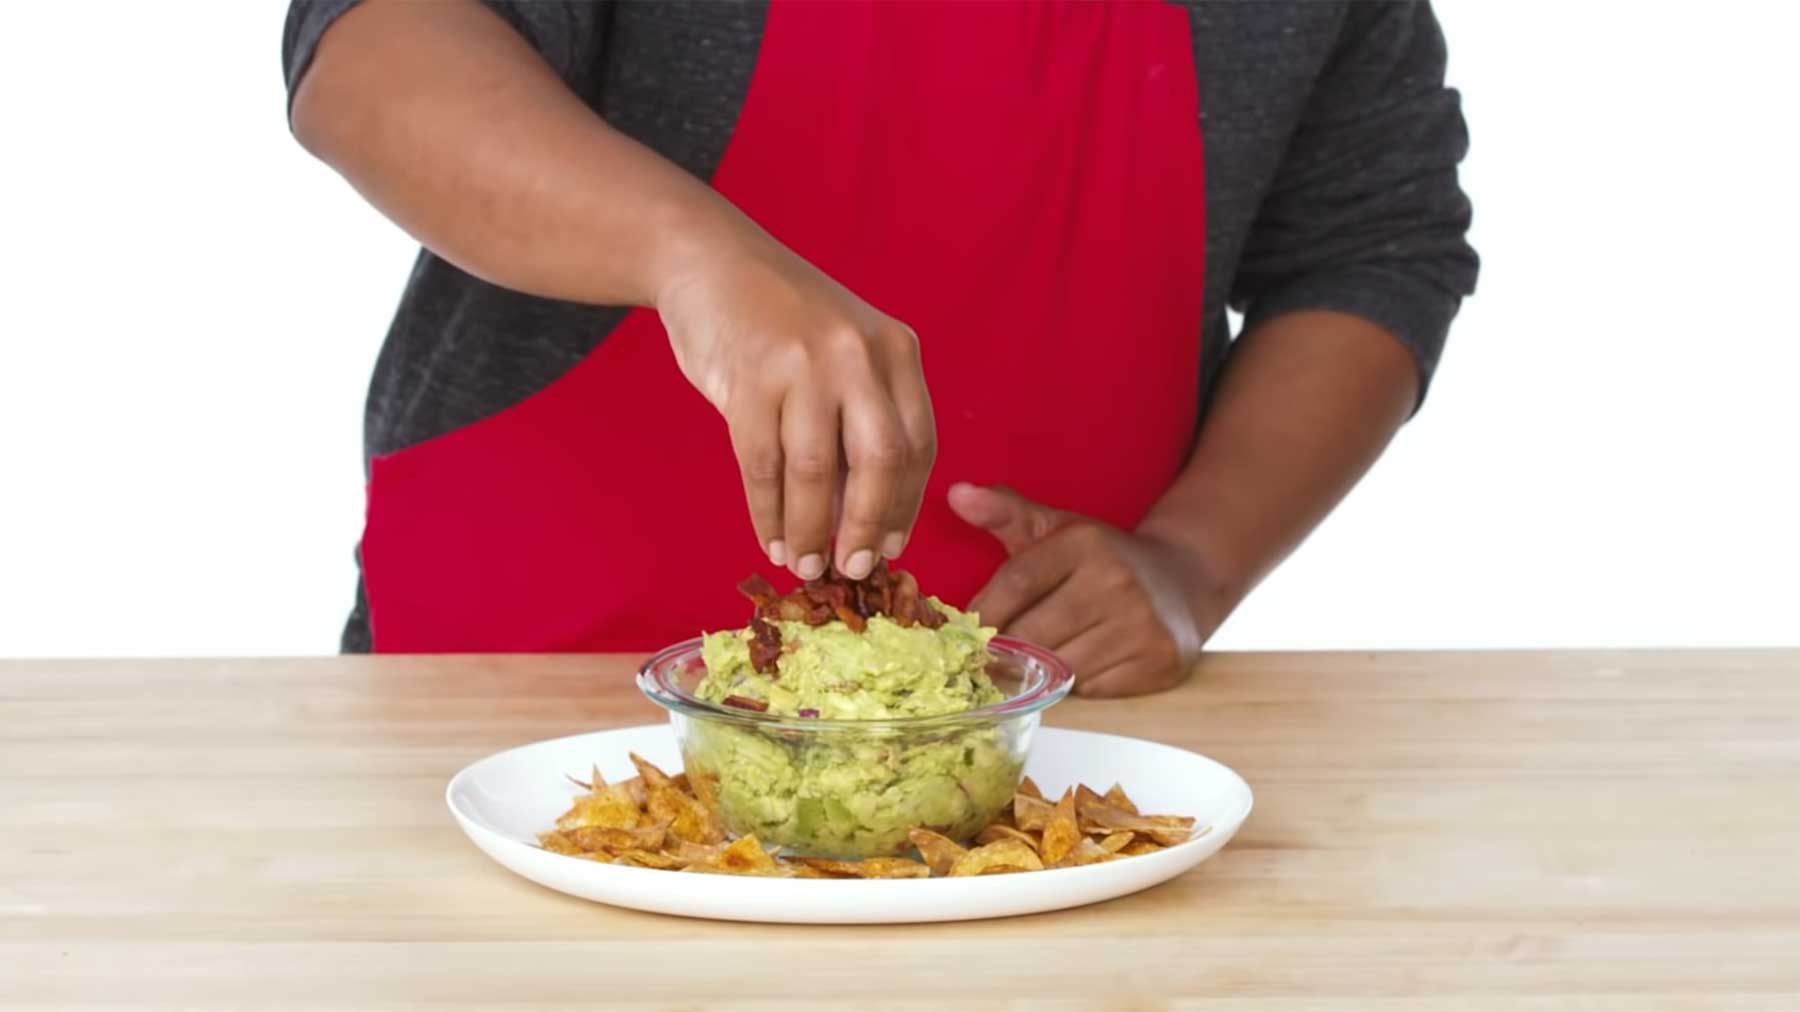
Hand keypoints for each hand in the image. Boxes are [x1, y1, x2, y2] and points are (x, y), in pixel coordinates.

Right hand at [656, 231, 935, 581]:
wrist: (708, 259)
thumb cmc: (780, 319)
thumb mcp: (842, 353)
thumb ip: (860, 421)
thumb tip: (860, 519)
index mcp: (895, 349)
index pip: (918, 444)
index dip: (905, 506)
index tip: (890, 548)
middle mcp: (858, 354)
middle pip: (879, 462)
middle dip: (866, 526)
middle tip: (852, 569)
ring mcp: (803, 365)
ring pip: (815, 472)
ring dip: (809, 530)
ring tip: (803, 563)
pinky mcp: (749, 379)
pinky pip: (763, 466)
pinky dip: (767, 513)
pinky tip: (770, 538)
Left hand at [949, 483, 1230, 697]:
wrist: (1183, 582)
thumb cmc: (1104, 559)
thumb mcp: (1056, 528)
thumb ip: (1005, 512)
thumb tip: (956, 494)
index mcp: (1086, 543)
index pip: (1016, 584)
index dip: (985, 613)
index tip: (970, 631)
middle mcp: (1117, 581)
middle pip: (1033, 634)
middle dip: (1006, 651)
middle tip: (992, 658)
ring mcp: (1142, 624)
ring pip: (1060, 668)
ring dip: (1040, 672)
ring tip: (1034, 664)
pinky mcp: (1159, 661)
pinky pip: (1093, 690)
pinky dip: (1076, 686)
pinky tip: (1078, 668)